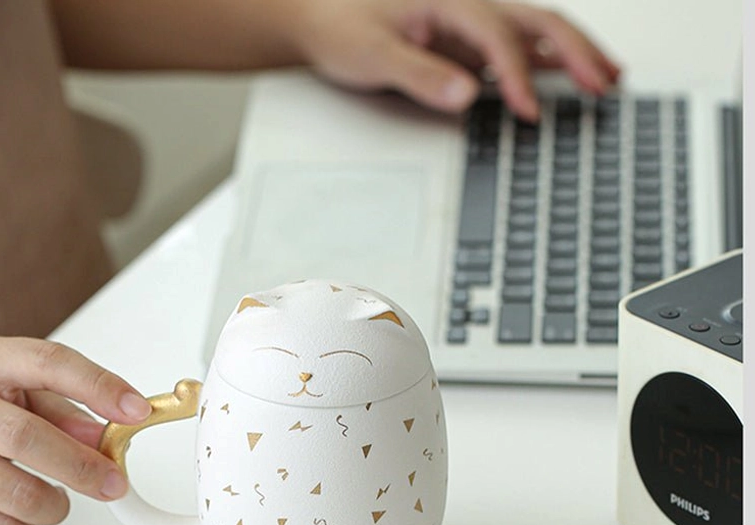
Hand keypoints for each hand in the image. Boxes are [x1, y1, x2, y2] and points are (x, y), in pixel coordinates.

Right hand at [0, 336, 150, 524]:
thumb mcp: (15, 388)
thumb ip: (64, 409)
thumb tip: (105, 438)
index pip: (49, 364)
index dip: (99, 387)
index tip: (137, 411)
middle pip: (26, 437)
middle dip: (82, 466)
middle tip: (113, 483)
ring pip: (12, 491)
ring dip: (53, 503)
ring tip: (59, 498)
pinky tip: (20, 510)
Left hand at [294, 0, 621, 117]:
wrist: (318, 13)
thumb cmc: (340, 25)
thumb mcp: (372, 53)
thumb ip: (419, 74)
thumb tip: (465, 95)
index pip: (497, 36)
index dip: (518, 75)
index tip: (529, 113)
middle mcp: (467, 4)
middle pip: (536, 20)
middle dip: (576, 51)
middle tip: (605, 84)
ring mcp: (470, 22)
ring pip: (535, 29)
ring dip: (573, 53)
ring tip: (608, 78)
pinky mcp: (466, 40)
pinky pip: (517, 45)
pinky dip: (546, 61)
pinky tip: (567, 76)